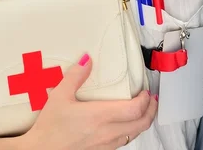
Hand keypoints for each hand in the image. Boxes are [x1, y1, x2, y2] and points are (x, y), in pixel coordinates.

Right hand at [20, 54, 157, 149]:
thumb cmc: (50, 127)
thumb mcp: (59, 96)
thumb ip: (75, 76)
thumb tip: (87, 60)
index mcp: (99, 116)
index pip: (134, 110)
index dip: (145, 100)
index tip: (146, 91)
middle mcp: (107, 132)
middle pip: (140, 124)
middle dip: (151, 111)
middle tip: (152, 99)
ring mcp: (106, 145)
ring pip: (134, 135)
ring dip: (142, 121)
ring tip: (143, 110)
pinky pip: (124, 142)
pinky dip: (131, 131)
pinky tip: (126, 124)